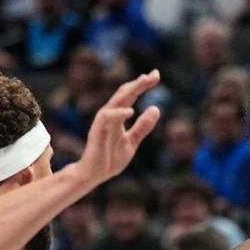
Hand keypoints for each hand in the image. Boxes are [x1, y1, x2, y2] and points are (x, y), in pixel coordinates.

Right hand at [77, 71, 160, 185]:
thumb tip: (156, 108)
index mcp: (118, 116)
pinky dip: (118, 113)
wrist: (93, 175)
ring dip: (129, 91)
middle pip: (124, 94)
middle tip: (154, 74)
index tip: (156, 75)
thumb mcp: (132, 141)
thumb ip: (143, 127)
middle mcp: (110, 115)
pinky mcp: (97, 132)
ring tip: (143, 82)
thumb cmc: (109, 158)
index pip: (130, 96)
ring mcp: (103, 123)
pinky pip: (106, 118)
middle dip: (139, 83)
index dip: (142, 85)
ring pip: (115, 101)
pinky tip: (131, 111)